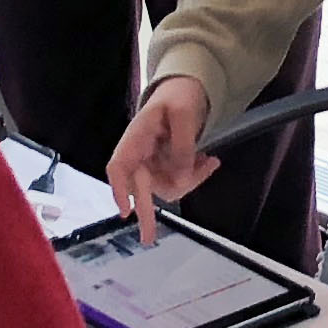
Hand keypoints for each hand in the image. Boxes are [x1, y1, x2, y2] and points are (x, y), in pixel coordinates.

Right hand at [107, 79, 215, 243]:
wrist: (187, 89)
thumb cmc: (179, 95)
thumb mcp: (184, 112)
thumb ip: (182, 145)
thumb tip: (180, 177)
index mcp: (136, 137)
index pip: (118, 166)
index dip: (118, 189)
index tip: (125, 211)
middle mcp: (141, 154)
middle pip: (140, 188)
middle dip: (146, 213)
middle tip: (149, 238)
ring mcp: (153, 162)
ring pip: (166, 187)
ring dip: (190, 180)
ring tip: (209, 161)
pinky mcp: (167, 166)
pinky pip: (180, 181)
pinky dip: (195, 175)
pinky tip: (208, 161)